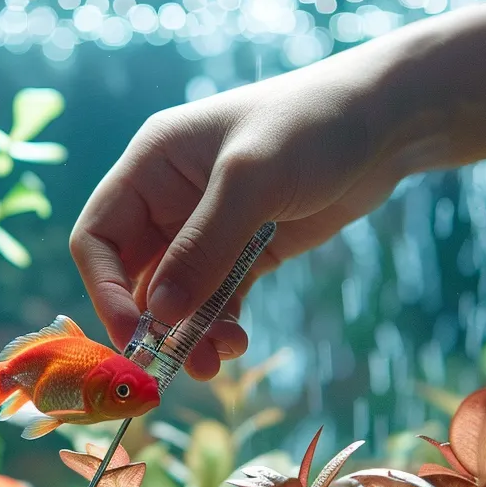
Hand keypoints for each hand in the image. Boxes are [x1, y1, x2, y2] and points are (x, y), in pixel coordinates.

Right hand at [70, 48, 411, 379]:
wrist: (386, 121)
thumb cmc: (312, 126)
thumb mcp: (252, 180)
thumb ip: (203, 247)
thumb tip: (159, 314)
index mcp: (152, 164)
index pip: (99, 237)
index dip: (105, 289)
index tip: (132, 336)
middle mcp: (170, 198)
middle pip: (135, 275)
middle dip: (154, 323)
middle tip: (180, 365)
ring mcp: (209, 227)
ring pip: (178, 296)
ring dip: (191, 331)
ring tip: (221, 357)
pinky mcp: (247, 250)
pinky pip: (217, 298)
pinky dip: (220, 324)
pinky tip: (238, 340)